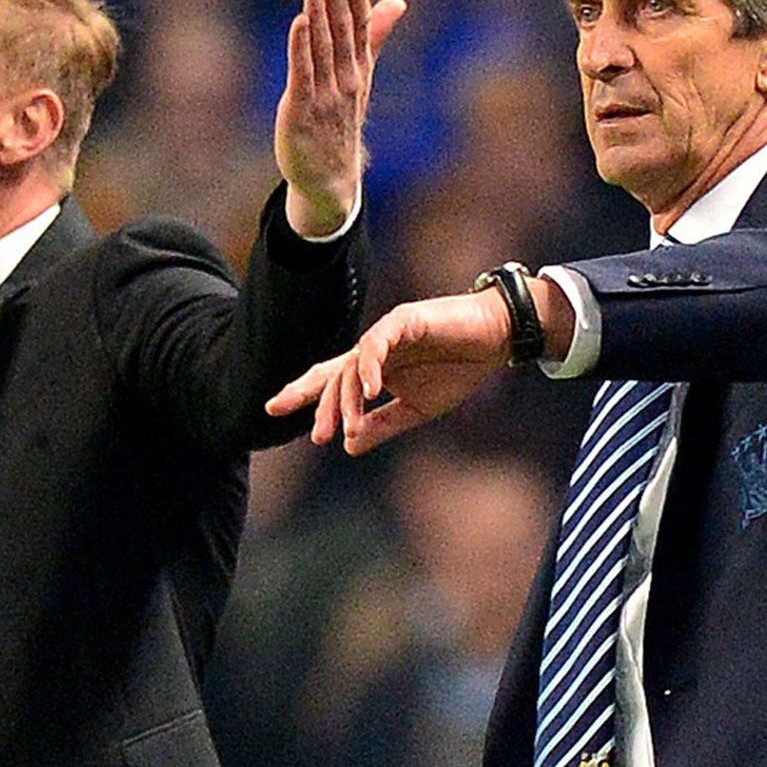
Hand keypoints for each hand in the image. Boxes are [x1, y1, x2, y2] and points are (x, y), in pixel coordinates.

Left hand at [266, 289, 511, 454]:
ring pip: (352, 366)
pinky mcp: (402, 320)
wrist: (495, 340)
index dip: (302, 393)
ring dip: (349, 398)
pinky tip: (370, 391)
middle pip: (333, 376)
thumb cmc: (458, 370)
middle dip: (321, 405)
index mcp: (373, 369)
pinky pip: (376, 344)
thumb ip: (382, 425)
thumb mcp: (416, 410)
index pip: (330, 382)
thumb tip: (347, 447)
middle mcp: (372, 350)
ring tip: (349, 425)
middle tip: (317, 436)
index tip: (272, 410)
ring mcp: (385, 334)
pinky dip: (370, 366)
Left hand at [275, 0, 406, 236]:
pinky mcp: (301, 110)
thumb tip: (397, 0)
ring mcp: (325, 96)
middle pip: (342, 33)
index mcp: (359, 71)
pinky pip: (302, 74)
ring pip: (322, 48)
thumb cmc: (340, 122)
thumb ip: (374, 36)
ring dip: (319, 14)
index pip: (360, 29)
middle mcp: (346, 81)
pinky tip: (299, 22)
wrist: (328, 178)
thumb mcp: (361, 77)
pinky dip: (301, 48)